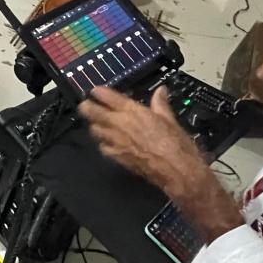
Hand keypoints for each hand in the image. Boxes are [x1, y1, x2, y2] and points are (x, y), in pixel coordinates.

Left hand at [78, 87, 210, 195]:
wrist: (177, 171)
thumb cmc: (176, 144)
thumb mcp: (170, 119)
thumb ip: (160, 104)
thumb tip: (160, 91)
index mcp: (133, 111)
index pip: (107, 97)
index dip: (98, 92)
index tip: (95, 91)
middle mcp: (120, 124)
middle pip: (93, 112)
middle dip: (86, 107)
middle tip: (85, 105)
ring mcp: (116, 141)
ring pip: (94, 130)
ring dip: (94, 126)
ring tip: (97, 124)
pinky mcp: (117, 157)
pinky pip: (103, 147)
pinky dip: (103, 144)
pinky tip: (108, 144)